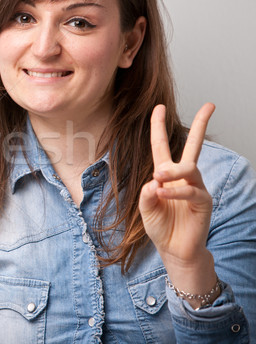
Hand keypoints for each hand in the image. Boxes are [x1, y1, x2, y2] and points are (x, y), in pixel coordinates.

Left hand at [138, 103, 215, 263]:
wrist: (174, 249)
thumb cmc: (160, 226)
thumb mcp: (146, 208)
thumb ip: (146, 194)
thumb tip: (154, 180)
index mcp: (166, 175)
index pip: (161, 146)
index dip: (158, 127)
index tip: (159, 107)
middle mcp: (183, 177)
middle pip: (193, 146)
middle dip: (201, 125)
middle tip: (209, 106)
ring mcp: (195, 187)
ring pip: (189, 168)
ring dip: (172, 170)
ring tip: (159, 176)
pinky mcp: (203, 201)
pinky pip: (190, 190)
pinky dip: (174, 190)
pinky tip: (162, 192)